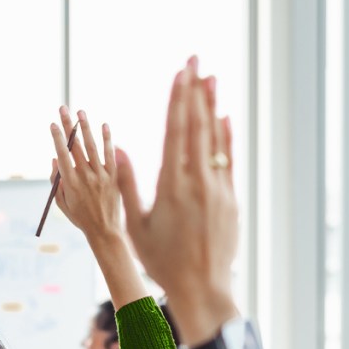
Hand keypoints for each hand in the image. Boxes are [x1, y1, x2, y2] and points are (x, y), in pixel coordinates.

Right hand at [49, 107, 120, 240]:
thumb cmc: (80, 218)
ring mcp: (101, 176)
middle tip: (63, 108)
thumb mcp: (62, 204)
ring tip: (81, 112)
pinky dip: (108, 140)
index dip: (56, 138)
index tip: (52, 124)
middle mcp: (86, 177)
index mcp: (71, 184)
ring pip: (92, 147)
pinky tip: (105, 125)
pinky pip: (110, 155)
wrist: (104, 231)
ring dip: (86, 127)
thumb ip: (57, 182)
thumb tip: (55, 159)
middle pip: (75, 146)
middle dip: (68, 126)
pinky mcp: (113, 177)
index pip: (62, 155)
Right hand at [118, 58, 238, 343]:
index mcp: (171, 186)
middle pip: (197, 126)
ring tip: (210, 77)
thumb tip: (118, 148)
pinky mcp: (230, 199)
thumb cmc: (162, 261)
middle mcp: (198, 182)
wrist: (203, 288)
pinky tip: (224, 117)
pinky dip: (225, 137)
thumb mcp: (136, 225)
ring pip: (215, 138)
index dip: (177, 99)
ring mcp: (218, 189)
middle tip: (194, 60)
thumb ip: (128, 183)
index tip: (178, 74)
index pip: (175, 132)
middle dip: (194, 90)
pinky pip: (228, 160)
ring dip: (211, 105)